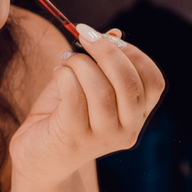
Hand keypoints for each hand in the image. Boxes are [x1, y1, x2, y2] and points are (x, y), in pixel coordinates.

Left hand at [10, 24, 165, 189]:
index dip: (134, 54)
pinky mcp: (74, 139)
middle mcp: (127, 130)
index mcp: (137, 116)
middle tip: (85, 34)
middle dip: (107, 51)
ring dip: (81, 63)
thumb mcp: (86, 84)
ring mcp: (102, 138)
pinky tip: (57, 73)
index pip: (153, 81)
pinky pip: (75, 98)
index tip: (109, 37)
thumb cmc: (63, 115)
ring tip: (67, 60)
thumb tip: (114, 33)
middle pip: (130, 84)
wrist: (37, 158)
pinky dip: (65, 76)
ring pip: (101, 90)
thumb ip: (100, 61)